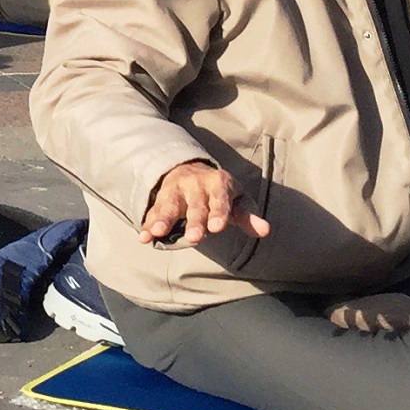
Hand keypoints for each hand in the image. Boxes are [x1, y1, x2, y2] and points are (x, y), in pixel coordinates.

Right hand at [139, 160, 269, 247]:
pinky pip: (153, 212)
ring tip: (158, 233)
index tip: (217, 228)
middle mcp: (195, 185)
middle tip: (194, 239)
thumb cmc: (220, 192)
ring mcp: (176, 191)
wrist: (189, 170)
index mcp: (218, 183)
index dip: (218, 212)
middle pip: (195, 205)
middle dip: (194, 221)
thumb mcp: (237, 199)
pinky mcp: (161, 200)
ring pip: (170, 205)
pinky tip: (144, 238)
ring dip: (163, 219)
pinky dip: (148, 224)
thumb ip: (248, 215)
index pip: (220, 198)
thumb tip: (265, 231)